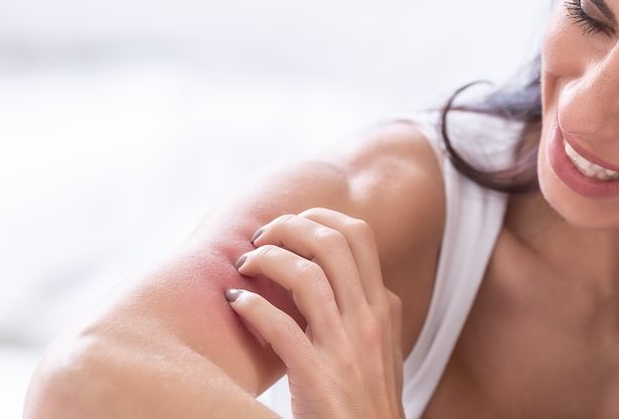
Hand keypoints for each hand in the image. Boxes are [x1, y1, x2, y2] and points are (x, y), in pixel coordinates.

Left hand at [226, 208, 404, 418]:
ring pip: (306, 274)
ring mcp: (345, 347)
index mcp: (382, 308)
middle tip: (260, 237)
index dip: (316, 218)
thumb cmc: (367, 402)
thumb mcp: (379, 347)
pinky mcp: (317, 376)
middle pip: (332, 242)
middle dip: (288, 227)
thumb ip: (363, 310)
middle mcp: (368, 320)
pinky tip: (235, 303)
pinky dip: (251, 306)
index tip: (288, 227)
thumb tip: (337, 276)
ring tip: (243, 264)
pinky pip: (279, 326)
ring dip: (266, 259)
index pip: (357, 235)